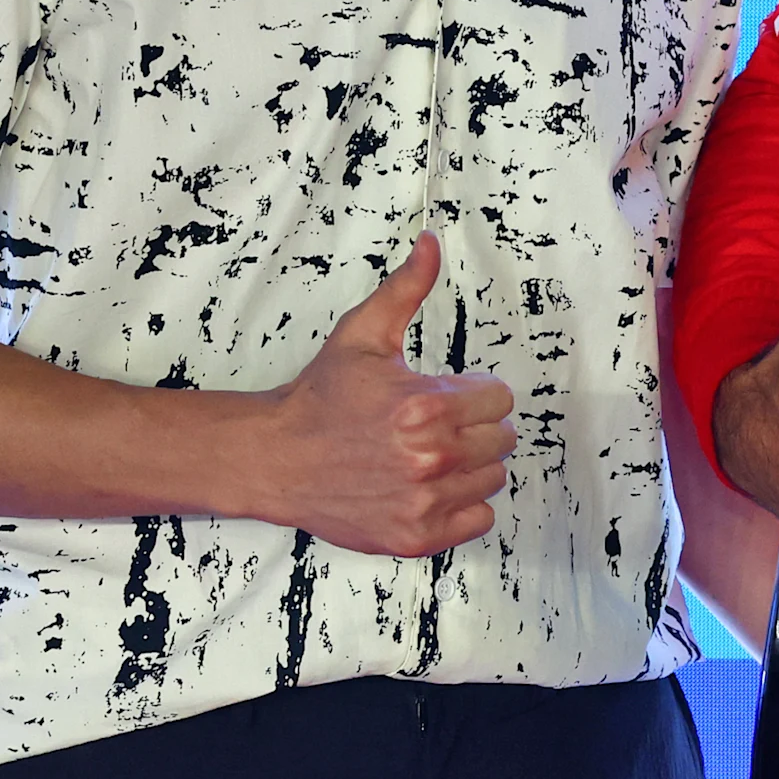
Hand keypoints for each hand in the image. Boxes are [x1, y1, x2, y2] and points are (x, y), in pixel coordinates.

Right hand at [239, 234, 514, 556]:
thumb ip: (406, 288)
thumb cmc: (321, 397)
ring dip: (471, 465)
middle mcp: (431, 459)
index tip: (445, 393)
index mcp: (426, 407)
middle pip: (501, 440)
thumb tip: (432, 241)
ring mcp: (424, 503)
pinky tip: (430, 486)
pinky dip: (462, 505)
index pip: (500, 400)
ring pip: (492, 478)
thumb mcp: (362, 334)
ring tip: (429, 454)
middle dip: (475, 426)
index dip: (474, 391)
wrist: (276, 458)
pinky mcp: (416, 537)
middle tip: (435, 424)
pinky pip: (479, 519)